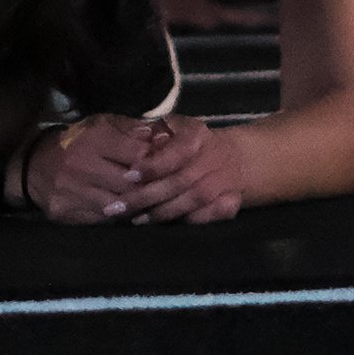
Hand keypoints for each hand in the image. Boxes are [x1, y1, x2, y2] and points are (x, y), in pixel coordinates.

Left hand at [84, 112, 249, 224]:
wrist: (234, 156)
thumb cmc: (189, 142)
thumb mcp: (171, 127)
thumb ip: (153, 133)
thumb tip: (135, 138)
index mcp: (197, 135)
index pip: (176, 152)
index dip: (153, 166)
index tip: (128, 176)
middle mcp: (214, 156)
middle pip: (181, 180)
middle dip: (148, 196)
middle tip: (120, 207)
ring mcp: (227, 180)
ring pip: (194, 200)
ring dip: (164, 212)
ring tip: (136, 219)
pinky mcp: (233, 200)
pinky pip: (213, 214)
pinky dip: (192, 221)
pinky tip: (168, 227)